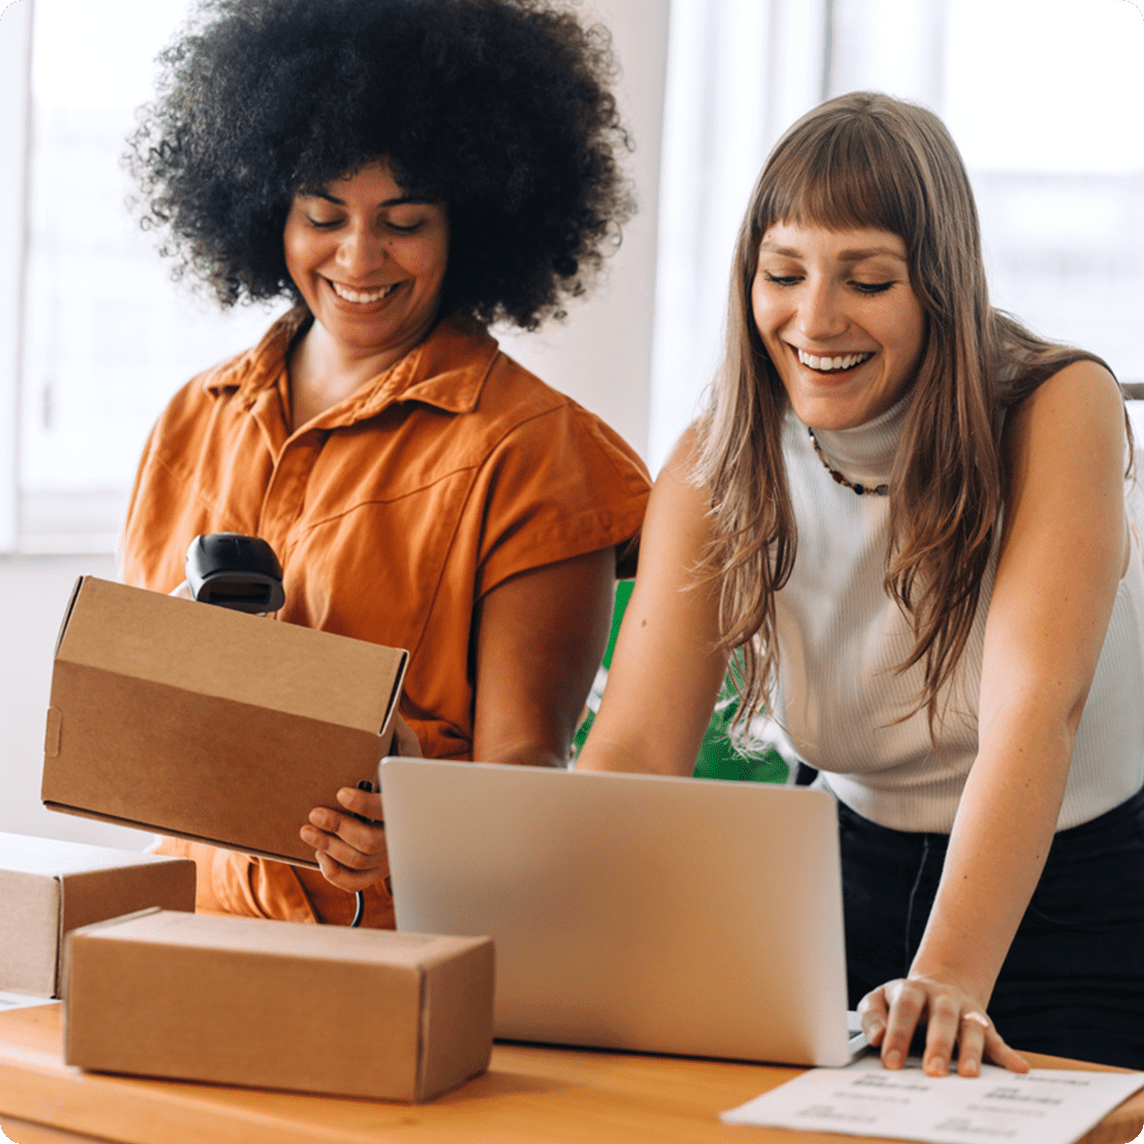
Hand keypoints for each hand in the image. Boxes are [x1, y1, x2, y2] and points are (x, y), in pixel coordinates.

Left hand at [301, 711, 420, 890]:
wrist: (399, 772)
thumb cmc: (395, 748)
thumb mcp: (400, 735)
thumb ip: (396, 734)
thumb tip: (384, 726)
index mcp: (412, 799)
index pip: (391, 808)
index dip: (365, 805)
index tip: (341, 792)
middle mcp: (405, 830)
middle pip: (371, 842)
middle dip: (338, 827)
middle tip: (315, 813)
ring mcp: (391, 850)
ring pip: (361, 861)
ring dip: (329, 847)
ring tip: (308, 830)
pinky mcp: (378, 864)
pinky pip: (358, 882)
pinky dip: (337, 874)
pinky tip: (322, 856)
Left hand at [858, 974, 1028, 1076]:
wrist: (938, 984)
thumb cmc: (903, 1001)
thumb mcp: (880, 999)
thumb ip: (872, 1016)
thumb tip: (876, 1038)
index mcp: (911, 990)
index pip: (904, 1008)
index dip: (897, 1033)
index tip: (890, 1062)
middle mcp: (941, 997)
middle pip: (942, 1017)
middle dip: (937, 1045)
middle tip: (932, 1072)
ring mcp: (965, 1010)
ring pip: (971, 1027)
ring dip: (971, 1052)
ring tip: (968, 1075)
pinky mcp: (984, 1024)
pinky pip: (997, 1039)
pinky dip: (1008, 1055)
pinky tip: (1019, 1068)